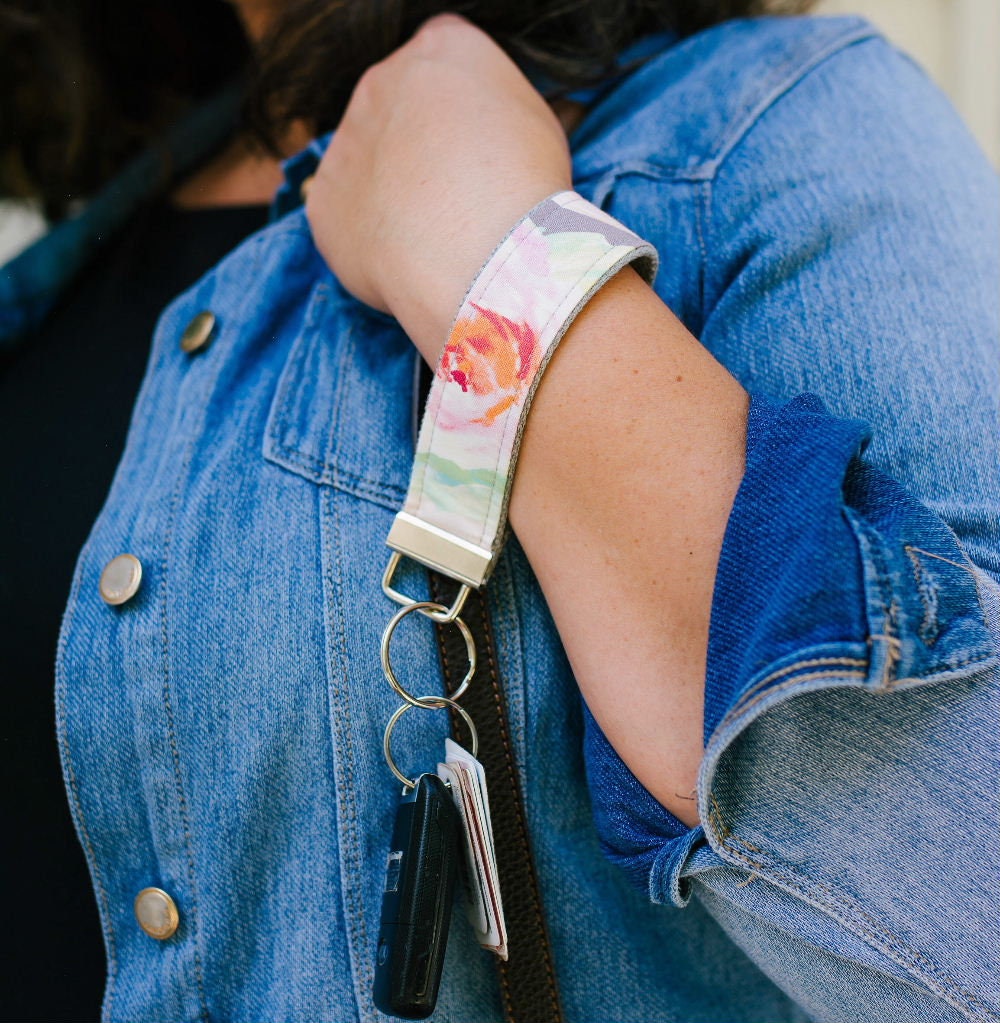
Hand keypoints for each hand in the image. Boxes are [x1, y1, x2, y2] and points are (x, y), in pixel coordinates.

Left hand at [305, 14, 571, 361]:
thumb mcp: (542, 126)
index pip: (441, 62)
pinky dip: (368, 240)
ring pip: (366, 165)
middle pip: (396, 109)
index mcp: (442, 48)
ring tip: (433, 237)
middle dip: (418, 150)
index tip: (477, 150)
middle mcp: (383, 80)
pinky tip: (405, 261)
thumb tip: (508, 132)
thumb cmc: (525, 190)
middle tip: (454, 199)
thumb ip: (506, 113)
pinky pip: (343, 218)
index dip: (459, 112)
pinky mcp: (324, 201)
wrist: (484, 254)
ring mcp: (345, 139)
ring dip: (390, 194)